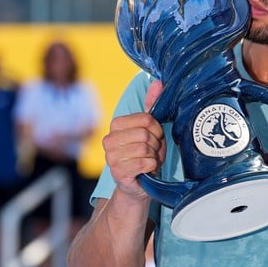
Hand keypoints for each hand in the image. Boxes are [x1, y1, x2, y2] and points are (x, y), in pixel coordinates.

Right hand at [102, 81, 165, 198]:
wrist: (138, 184)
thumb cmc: (145, 154)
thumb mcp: (150, 129)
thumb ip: (152, 105)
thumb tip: (158, 82)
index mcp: (115, 125)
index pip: (146, 119)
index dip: (157, 129)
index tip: (156, 137)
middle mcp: (108, 140)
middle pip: (145, 135)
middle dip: (156, 145)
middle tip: (153, 152)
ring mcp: (111, 158)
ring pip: (145, 149)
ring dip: (154, 157)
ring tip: (149, 160)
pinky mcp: (118, 173)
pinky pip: (145, 163)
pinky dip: (152, 166)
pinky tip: (147, 169)